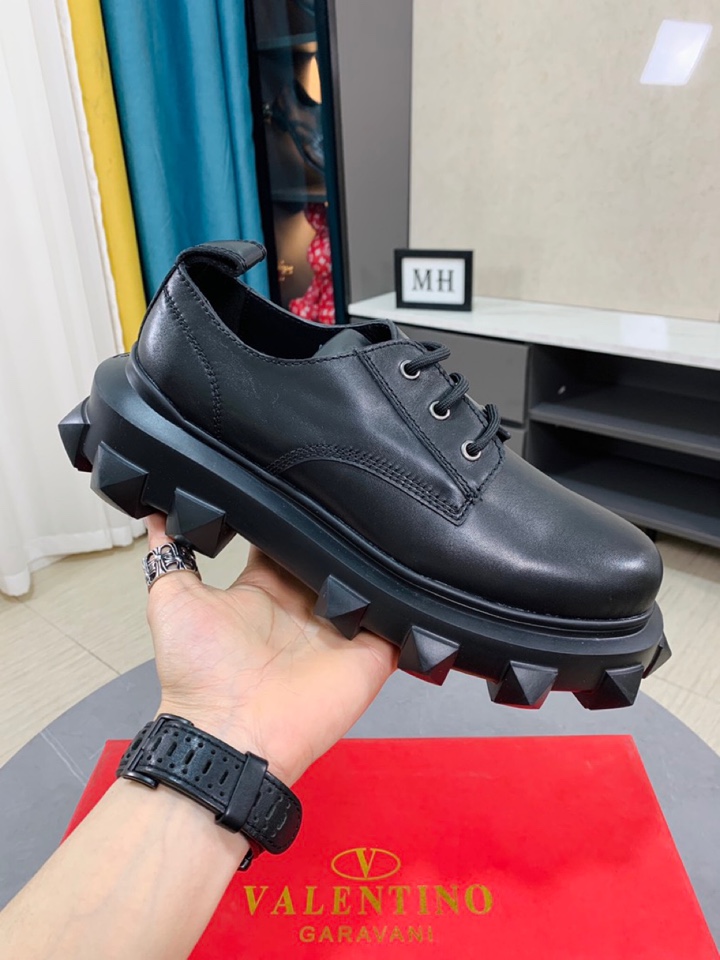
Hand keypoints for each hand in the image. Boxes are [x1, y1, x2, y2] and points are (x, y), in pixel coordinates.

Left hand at [145, 515, 396, 785]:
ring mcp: (341, 631)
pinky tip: (411, 574)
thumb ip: (169, 555)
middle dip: (342, 533)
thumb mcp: (172, 600)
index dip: (293, 515)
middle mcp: (304, 607)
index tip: (305, 482)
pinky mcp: (371, 655)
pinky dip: (408, 605)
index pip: (285, 541)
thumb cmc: (198, 673)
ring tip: (390, 525)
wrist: (229, 734)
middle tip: (355, 495)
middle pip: (331, 558)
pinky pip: (400, 624)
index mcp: (264, 590)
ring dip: (378, 563)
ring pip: (370, 585)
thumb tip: (155, 512)